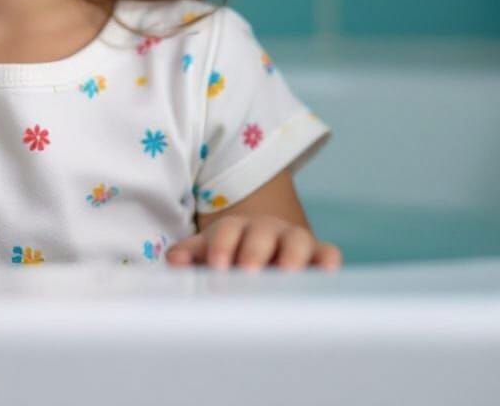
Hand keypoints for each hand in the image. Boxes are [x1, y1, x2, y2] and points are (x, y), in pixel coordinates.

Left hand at [166, 214, 342, 271]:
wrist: (264, 246)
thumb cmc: (231, 254)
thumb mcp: (209, 251)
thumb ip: (191, 254)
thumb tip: (173, 259)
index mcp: (236, 228)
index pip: (228, 231)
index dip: (221, 246)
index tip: (217, 266)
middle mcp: (266, 230)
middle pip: (261, 234)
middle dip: (254, 252)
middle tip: (248, 272)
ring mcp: (294, 241)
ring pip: (297, 241)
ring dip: (292, 256)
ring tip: (286, 274)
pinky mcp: (319, 255)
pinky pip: (328, 252)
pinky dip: (328, 260)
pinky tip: (326, 274)